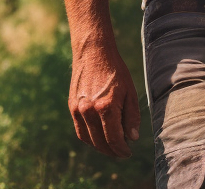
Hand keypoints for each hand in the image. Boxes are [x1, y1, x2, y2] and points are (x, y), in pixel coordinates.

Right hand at [69, 38, 141, 157]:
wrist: (94, 52)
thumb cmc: (115, 71)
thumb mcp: (130, 92)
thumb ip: (132, 117)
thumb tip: (133, 138)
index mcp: (106, 107)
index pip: (114, 139)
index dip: (122, 150)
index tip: (128, 152)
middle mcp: (90, 111)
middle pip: (101, 142)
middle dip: (112, 151)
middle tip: (121, 153)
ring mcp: (79, 109)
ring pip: (89, 139)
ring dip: (100, 147)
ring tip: (111, 146)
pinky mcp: (72, 107)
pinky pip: (80, 131)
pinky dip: (89, 138)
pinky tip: (99, 137)